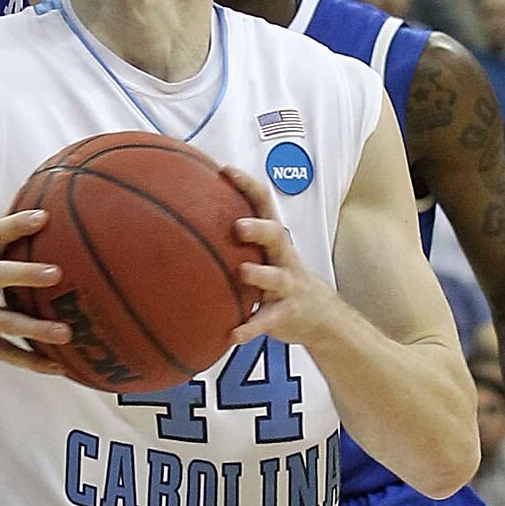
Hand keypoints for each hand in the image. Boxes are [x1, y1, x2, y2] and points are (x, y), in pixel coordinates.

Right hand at [0, 209, 70, 366]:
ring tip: (66, 333)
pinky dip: (31, 361)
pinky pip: (3, 353)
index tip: (44, 217)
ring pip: (4, 322)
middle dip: (26, 273)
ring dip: (35, 328)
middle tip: (57, 273)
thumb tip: (44, 219)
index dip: (17, 225)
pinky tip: (57, 366)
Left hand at [221, 165, 338, 349]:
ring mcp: (288, 286)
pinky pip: (266, 321)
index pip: (264, 203)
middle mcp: (284, 258)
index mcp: (274, 240)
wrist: (320, 316)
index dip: (247, 185)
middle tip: (237, 226)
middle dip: (258, 228)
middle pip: (275, 235)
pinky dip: (250, 328)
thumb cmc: (281, 279)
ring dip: (259, 274)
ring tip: (242, 273)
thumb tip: (184, 221)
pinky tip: (232, 335)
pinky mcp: (286, 314)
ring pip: (276, 277)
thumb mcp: (264, 256)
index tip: (226, 171)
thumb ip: (235, 240)